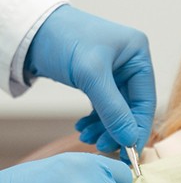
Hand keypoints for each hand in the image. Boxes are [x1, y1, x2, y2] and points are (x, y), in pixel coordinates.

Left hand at [25, 5, 155, 156]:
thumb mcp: (91, 74)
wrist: (33, 30)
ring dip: (105, 127)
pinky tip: (83, 128)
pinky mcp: (98, 79)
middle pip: (132, 106)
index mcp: (138, 55)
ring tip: (87, 138)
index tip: (129, 152)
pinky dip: (96, 120)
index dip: (138, 126)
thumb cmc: (65, 39)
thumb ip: (112, 109)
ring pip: (117, 109)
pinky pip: (104, 106)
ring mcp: (115, 71)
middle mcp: (130, 63)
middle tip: (102, 146)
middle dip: (117, 128)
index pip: (146, 99)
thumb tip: (130, 139)